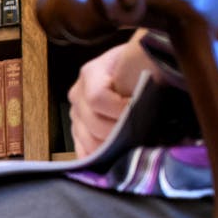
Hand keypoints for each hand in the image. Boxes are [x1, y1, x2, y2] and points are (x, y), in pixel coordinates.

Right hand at [67, 36, 155, 157]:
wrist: (139, 67)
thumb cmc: (142, 63)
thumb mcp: (141, 59)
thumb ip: (138, 72)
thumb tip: (142, 97)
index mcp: (90, 73)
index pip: (96, 97)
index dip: (119, 108)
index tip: (140, 108)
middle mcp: (77, 94)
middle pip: (92, 123)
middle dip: (118, 131)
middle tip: (140, 130)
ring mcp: (76, 115)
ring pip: (87, 141)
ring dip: (111, 147)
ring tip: (131, 142)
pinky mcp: (78, 131)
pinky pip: (82, 151)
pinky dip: (97, 159)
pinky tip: (112, 159)